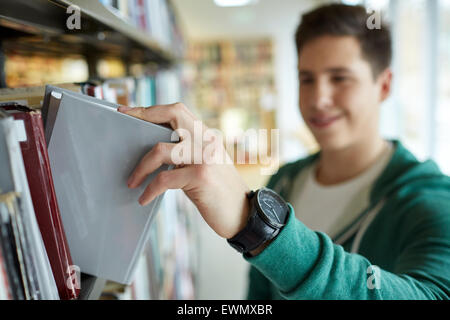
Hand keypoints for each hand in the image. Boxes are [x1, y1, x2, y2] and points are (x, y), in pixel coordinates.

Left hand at [118, 103, 249, 238]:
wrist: (244, 214)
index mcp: (207, 136)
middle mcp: (208, 141)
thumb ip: (185, 153)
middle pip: (172, 113)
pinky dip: (150, 190)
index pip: (178, 111)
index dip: (151, 109)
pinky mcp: (201, 176)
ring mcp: (205, 156)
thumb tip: (152, 151)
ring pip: (160, 150)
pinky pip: (164, 179)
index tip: (129, 111)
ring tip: (132, 181)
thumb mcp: (204, 165)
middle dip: (143, 116)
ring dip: (140, 167)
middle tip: (123, 125)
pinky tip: (145, 198)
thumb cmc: (219, 192)